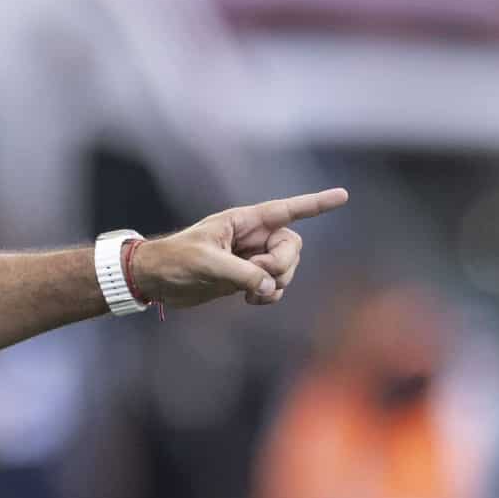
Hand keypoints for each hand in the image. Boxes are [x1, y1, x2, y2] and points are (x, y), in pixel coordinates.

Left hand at [132, 188, 348, 310]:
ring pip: (286, 268)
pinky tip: (251, 300)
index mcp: (244, 221)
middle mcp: (252, 237)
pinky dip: (269, 295)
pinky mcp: (245, 279)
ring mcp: (250, 258)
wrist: (155, 280)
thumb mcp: (208, 263)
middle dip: (283, 264)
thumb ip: (243, 273)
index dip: (316, 204)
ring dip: (277, 283)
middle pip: (292, 247)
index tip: (343, 196)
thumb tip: (270, 286)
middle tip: (259, 275)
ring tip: (250, 293)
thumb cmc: (175, 260)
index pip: (287, 210)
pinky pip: (273, 286)